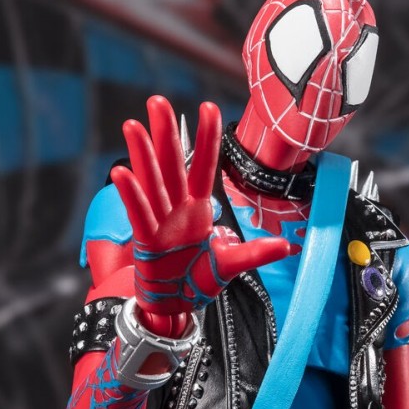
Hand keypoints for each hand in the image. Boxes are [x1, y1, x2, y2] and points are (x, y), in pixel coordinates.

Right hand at [110, 96, 295, 334]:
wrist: (175, 306)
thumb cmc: (198, 282)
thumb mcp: (231, 265)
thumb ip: (255, 254)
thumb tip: (287, 246)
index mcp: (200, 209)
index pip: (204, 167)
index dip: (206, 139)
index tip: (208, 107)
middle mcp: (178, 209)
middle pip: (172, 164)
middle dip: (165, 133)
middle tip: (157, 101)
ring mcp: (160, 221)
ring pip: (152, 181)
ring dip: (142, 154)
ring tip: (133, 125)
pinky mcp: (147, 240)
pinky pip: (139, 213)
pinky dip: (132, 194)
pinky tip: (122, 172)